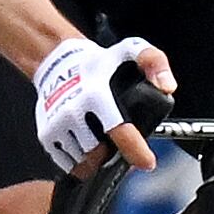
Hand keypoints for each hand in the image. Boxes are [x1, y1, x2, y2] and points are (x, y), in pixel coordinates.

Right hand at [32, 32, 168, 172]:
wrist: (58, 61)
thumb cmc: (99, 61)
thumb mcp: (133, 51)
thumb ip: (155, 63)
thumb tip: (167, 87)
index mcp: (97, 96)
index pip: (120, 132)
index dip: (136, 151)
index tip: (148, 162)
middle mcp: (73, 112)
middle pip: (100, 153)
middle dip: (116, 156)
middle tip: (125, 148)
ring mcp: (57, 125)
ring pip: (82, 160)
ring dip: (97, 160)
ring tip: (107, 146)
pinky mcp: (46, 134)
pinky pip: (65, 162)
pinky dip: (79, 162)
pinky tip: (90, 150)